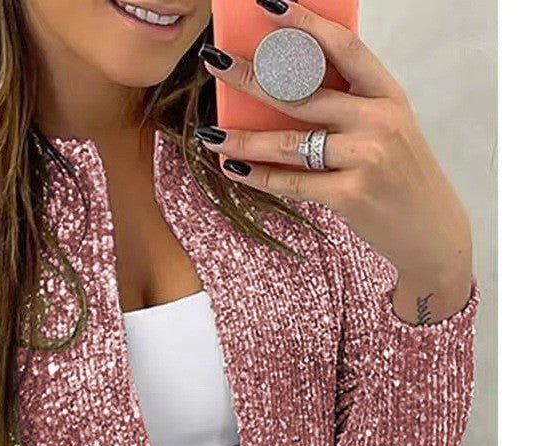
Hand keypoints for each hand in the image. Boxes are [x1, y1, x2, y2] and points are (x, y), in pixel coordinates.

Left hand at [197, 1, 473, 322]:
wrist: (430, 228)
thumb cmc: (399, 173)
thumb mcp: (387, 127)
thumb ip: (348, 106)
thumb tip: (282, 89)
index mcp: (387, 95)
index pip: (344, 47)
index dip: (305, 23)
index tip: (269, 5)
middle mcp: (378, 120)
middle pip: (304, 93)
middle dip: (253, 78)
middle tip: (217, 64)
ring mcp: (365, 158)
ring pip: (291, 142)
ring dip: (245, 138)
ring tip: (211, 134)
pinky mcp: (349, 195)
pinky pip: (292, 182)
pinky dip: (259, 176)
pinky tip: (234, 167)